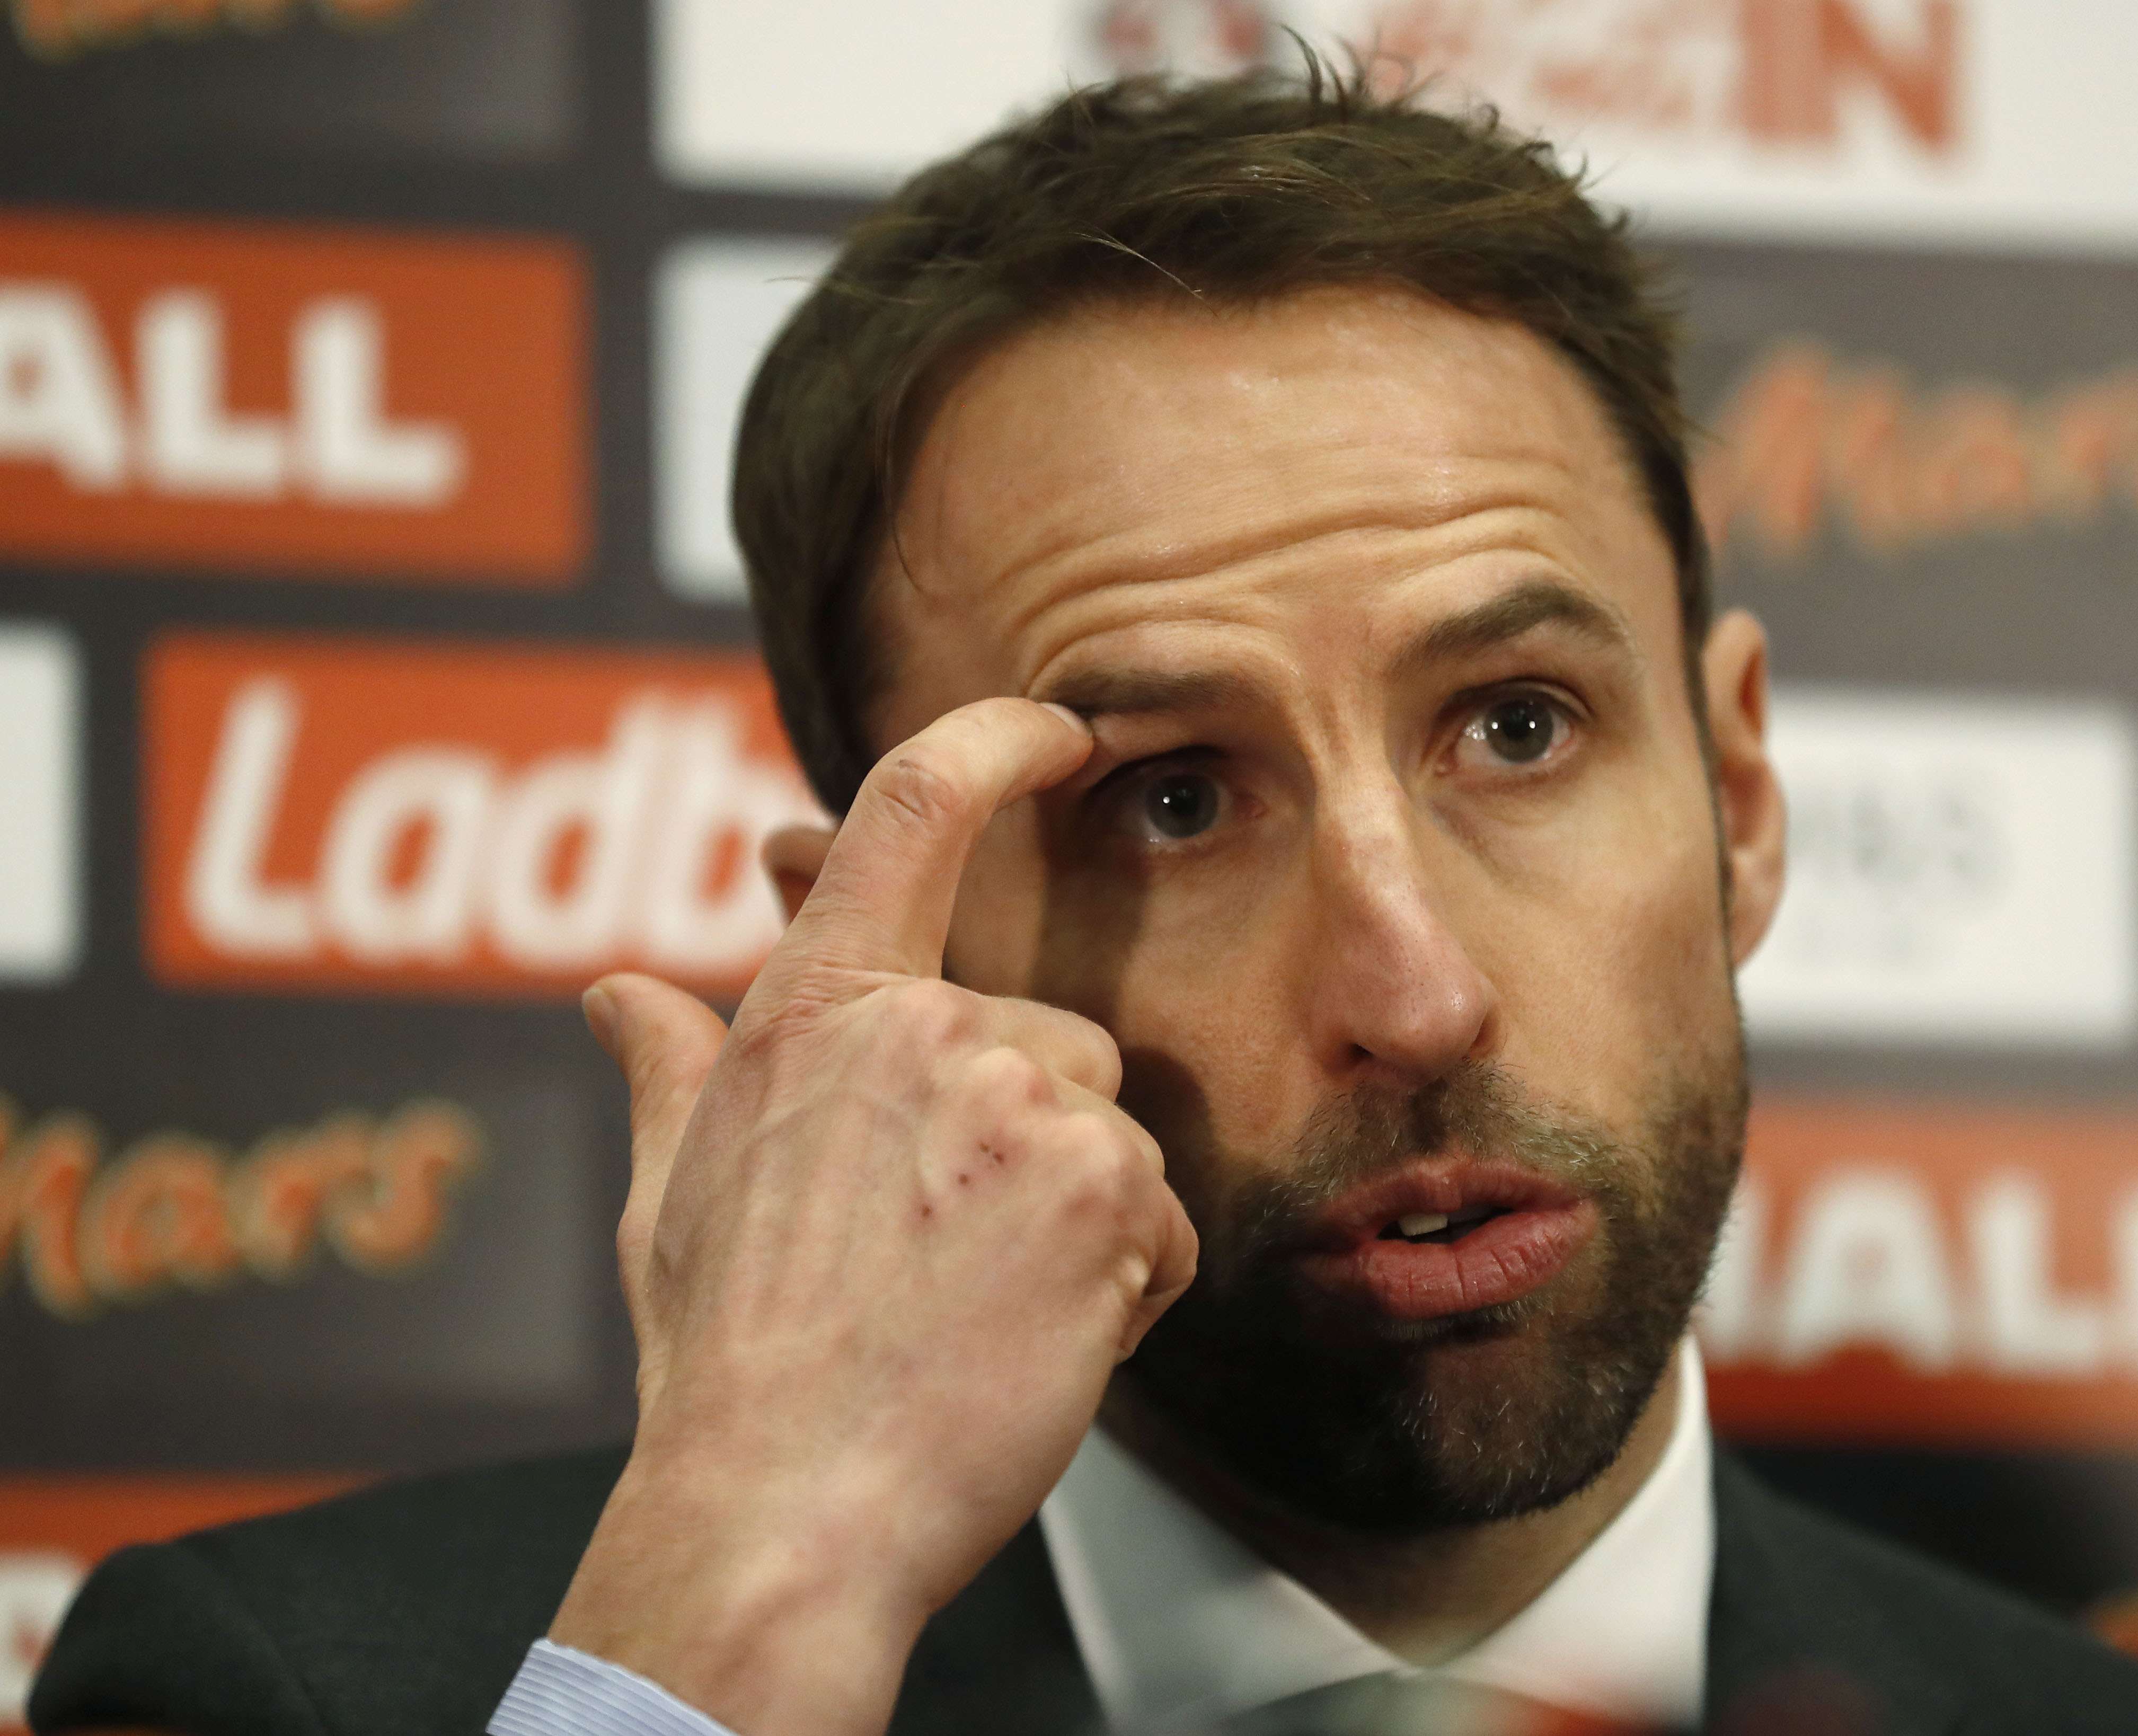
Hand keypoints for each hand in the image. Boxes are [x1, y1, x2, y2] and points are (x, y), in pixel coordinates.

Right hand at [548, 698, 1198, 1735]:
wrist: (787, 1508)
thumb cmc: (729, 1360)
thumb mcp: (670, 1198)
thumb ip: (668, 1074)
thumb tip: (617, 997)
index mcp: (814, 1010)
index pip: (910, 809)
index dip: (995, 740)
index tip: (1054, 726)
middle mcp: (925, 1028)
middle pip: (1049, 1033)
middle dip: (1027, 1137)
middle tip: (947, 1258)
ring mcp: (1021, 1101)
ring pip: (1107, 1131)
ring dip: (1075, 1216)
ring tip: (982, 1310)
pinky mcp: (1104, 1186)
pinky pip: (1160, 1219)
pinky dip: (1125, 1284)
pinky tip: (1040, 1342)